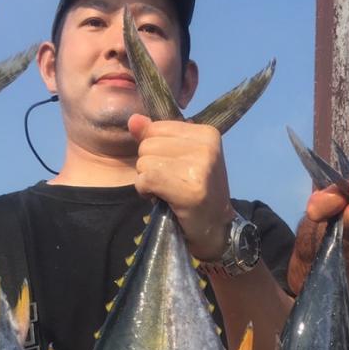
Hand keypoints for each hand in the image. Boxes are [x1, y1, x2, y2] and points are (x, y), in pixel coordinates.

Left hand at [128, 115, 234, 260]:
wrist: (214, 229)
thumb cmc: (195, 192)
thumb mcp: (179, 157)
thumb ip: (155, 136)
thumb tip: (133, 120)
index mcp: (207, 133)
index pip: (156, 128)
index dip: (155, 151)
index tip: (173, 169)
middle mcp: (206, 146)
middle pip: (148, 144)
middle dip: (150, 165)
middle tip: (170, 183)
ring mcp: (200, 167)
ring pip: (144, 161)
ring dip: (147, 180)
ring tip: (168, 191)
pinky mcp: (190, 189)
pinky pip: (146, 179)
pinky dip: (145, 191)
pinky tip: (161, 199)